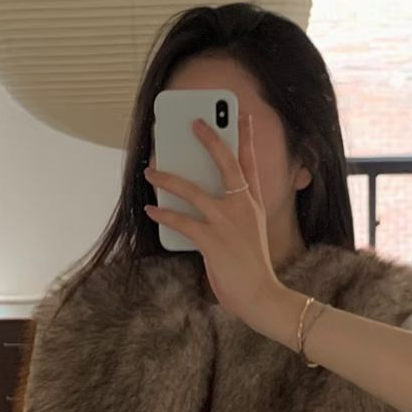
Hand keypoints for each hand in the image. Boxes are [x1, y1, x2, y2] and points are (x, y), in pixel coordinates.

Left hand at [144, 115, 289, 333]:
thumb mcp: (249, 234)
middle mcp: (242, 207)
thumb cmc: (252, 268)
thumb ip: (233, 214)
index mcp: (253, 205)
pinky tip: (151, 210)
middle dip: (210, 140)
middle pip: (226, 163)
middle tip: (194, 122)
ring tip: (150, 171)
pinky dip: (163, 214)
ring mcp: (226, 222)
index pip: (250, 164)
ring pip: (192, 190)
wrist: (261, 295)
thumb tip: (205, 200)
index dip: (246, 138)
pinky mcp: (211, 240)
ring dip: (167, 179)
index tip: (242, 116)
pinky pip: (181, 220)